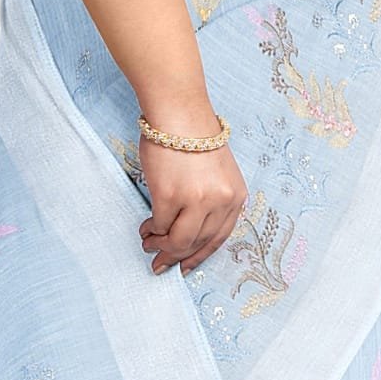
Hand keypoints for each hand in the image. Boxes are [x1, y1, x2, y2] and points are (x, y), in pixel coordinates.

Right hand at [137, 139, 248, 276]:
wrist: (179, 113)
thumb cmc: (193, 137)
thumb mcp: (217, 172)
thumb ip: (212, 200)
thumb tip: (188, 229)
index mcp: (236, 196)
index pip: (220, 238)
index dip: (200, 256)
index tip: (185, 266)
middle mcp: (221, 201)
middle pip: (199, 243)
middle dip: (177, 257)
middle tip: (160, 264)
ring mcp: (197, 200)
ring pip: (179, 241)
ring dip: (162, 246)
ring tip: (149, 244)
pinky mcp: (171, 196)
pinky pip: (161, 225)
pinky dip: (151, 231)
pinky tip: (145, 229)